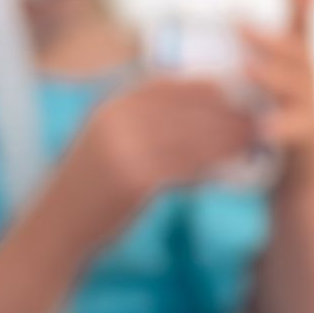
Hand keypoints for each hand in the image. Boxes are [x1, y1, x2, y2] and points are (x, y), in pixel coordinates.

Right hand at [59, 75, 258, 239]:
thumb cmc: (89, 185)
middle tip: (257, 114)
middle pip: (183, 110)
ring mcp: (123, 151)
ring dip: (225, 138)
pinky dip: (210, 166)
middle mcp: (115, 123)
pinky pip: (184, 169)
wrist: (57, 227)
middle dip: (223, 111)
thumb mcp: (104, 139)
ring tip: (252, 138)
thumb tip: (188, 99)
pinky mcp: (133, 182)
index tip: (234, 87)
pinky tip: (231, 166)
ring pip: (189, 139)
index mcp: (110, 107)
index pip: (165, 86)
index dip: (203, 85)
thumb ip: (138, 119)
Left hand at [240, 0, 313, 174]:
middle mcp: (311, 80)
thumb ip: (267, 40)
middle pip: (297, 52)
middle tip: (238, 20)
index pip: (304, 22)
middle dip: (269, 36)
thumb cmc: (284, 119)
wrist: (305, 180)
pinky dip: (282, 128)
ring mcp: (313, 109)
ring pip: (296, 88)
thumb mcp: (277, 77)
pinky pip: (297, 132)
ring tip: (247, 69)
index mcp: (301, 61)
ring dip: (271, 76)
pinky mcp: (309, 141)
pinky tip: (263, 128)